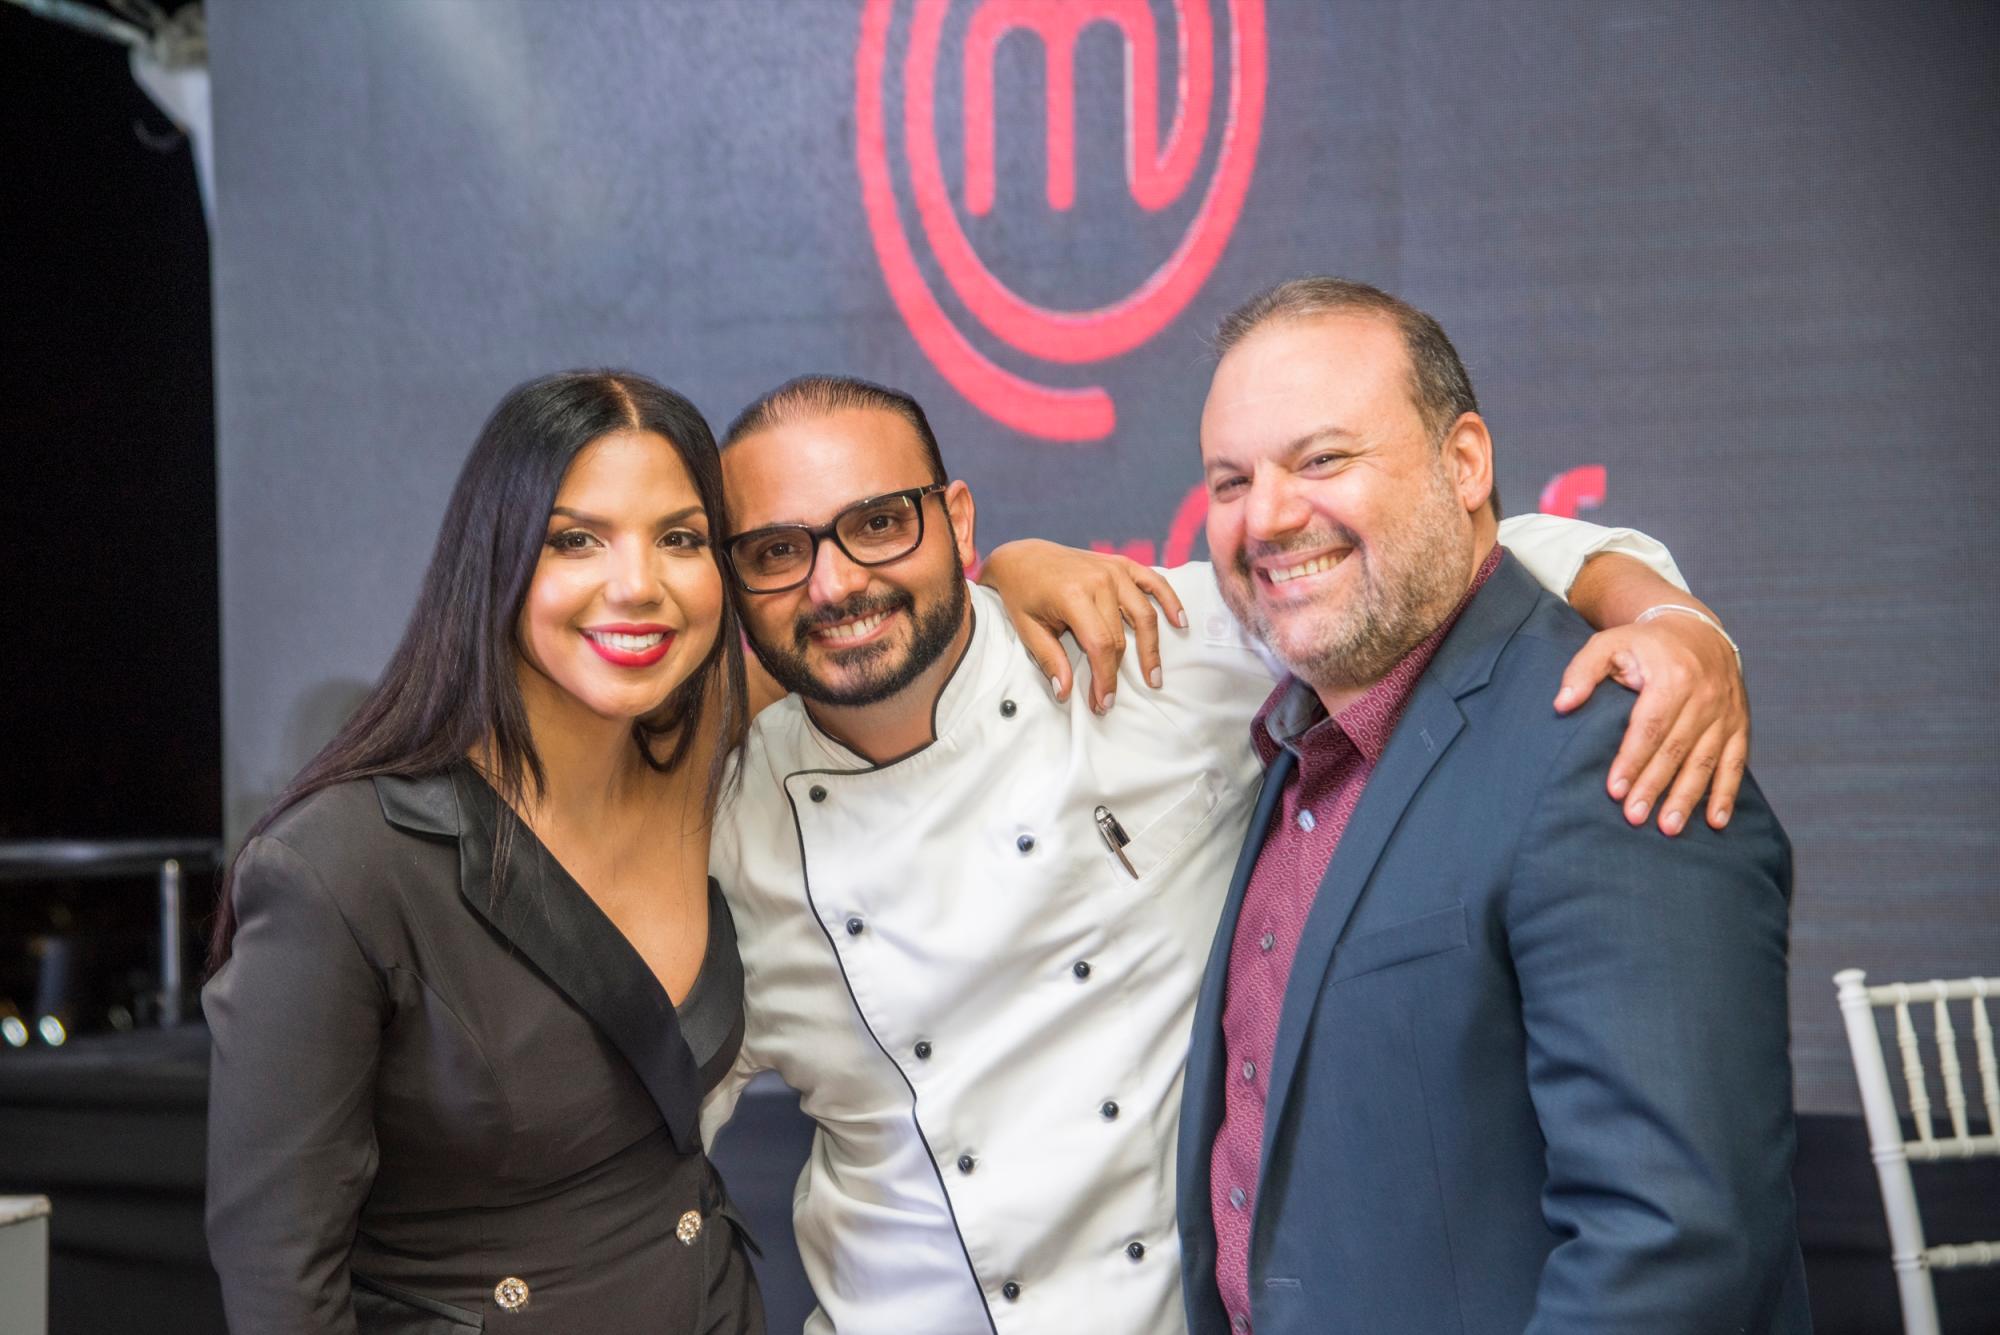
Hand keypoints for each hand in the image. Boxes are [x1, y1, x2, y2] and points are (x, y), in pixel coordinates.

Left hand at [978, 540, 1186, 712]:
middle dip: (1117, 672)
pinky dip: (1170, 601)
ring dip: (1152, 649)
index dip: (1105, 678)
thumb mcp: (1027, 629)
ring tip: (1154, 677)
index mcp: (1074, 595)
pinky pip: (1154, 581)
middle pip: (1120, 636)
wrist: (1023, 556)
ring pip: (1143, 615)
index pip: (1100, 645)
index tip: (1102, 702)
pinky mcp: (1121, 564)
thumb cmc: (1022, 594)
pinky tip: (1179, 622)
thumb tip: (1065, 693)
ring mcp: (1113, 570)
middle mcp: (1099, 581)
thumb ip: (1050, 660)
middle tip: (1112, 698)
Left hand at [1553, 613, 1747, 834]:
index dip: (1632, 759)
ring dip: (1687, 798)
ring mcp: (1725, 713)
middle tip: (1633, 817)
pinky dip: (1726, 794)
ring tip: (1668, 828)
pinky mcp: (1739, 725)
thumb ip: (1583, 671)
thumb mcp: (1609, 643)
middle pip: (1676, 749)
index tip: (1614, 789)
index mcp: (1672, 677)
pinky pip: (1735, 763)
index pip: (1649, 726)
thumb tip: (1561, 704)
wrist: (1698, 630)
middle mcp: (1704, 696)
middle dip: (1654, 786)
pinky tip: (1715, 822)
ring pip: (1705, 762)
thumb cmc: (1644, 643)